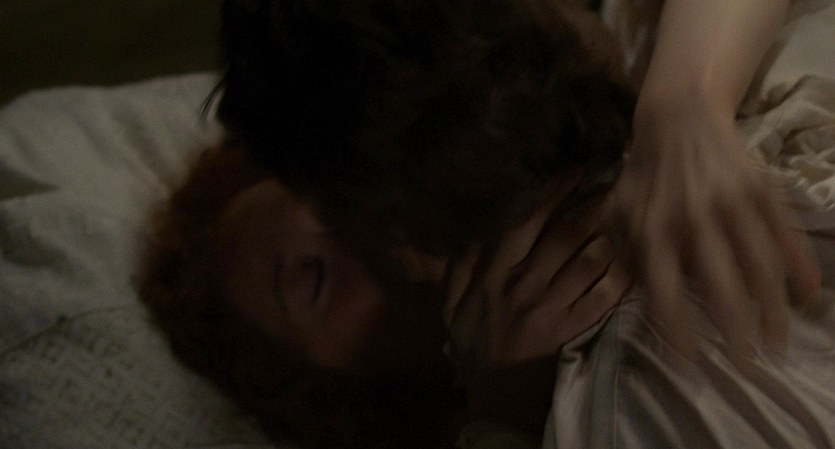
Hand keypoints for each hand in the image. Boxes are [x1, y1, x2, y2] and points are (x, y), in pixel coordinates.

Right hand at [449, 194, 629, 430]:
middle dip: (592, 203)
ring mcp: (548, 307)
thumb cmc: (475, 343)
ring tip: (629, 214)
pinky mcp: (570, 330)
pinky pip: (602, 296)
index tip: (574, 171)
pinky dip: (619, 276)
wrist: (494, 395)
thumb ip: (460, 266)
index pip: (524, 221)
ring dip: (610, 234)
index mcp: (493, 273)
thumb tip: (478, 230)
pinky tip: (632, 260)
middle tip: (614, 181)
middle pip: (564, 234)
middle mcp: (522, 284)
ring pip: (588, 260)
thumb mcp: (453, 305)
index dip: (551, 192)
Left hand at [608, 97, 820, 361]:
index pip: (665, 293)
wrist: (679, 117)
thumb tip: (638, 301)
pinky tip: (807, 296)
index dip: (678, 332)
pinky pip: (786, 236)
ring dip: (773, 312)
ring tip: (777, 344)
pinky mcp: (762, 190)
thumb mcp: (617, 214)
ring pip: (762, 268)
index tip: (692, 362)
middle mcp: (694, 219)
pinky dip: (799, 268)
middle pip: (723, 288)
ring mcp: (732, 203)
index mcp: (653, 230)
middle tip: (747, 365)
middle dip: (737, 333)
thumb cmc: (643, 176)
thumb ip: (624, 257)